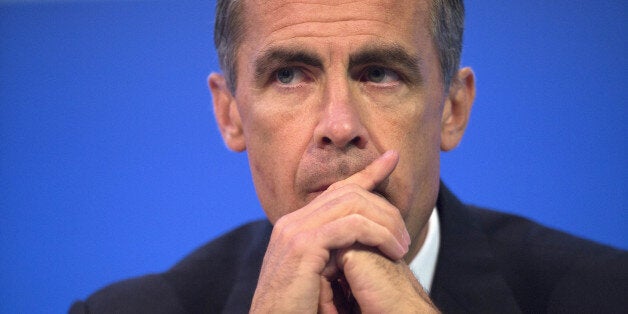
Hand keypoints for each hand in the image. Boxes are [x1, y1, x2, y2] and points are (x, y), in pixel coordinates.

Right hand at [250, 150, 435, 311]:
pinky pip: (351, 226)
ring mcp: (295, 230)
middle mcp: (292, 221)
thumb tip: (354, 247)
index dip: (367, 172)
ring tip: (403, 246)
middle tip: (405, 234)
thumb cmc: (297, 308)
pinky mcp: (304, 245)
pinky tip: (392, 250)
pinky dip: (378, 234)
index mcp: (295, 225)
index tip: (391, 159)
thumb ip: (331, 254)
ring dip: (385, 222)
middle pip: (348, 193)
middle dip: (383, 206)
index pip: (336, 190)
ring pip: (352, 205)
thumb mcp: (317, 276)